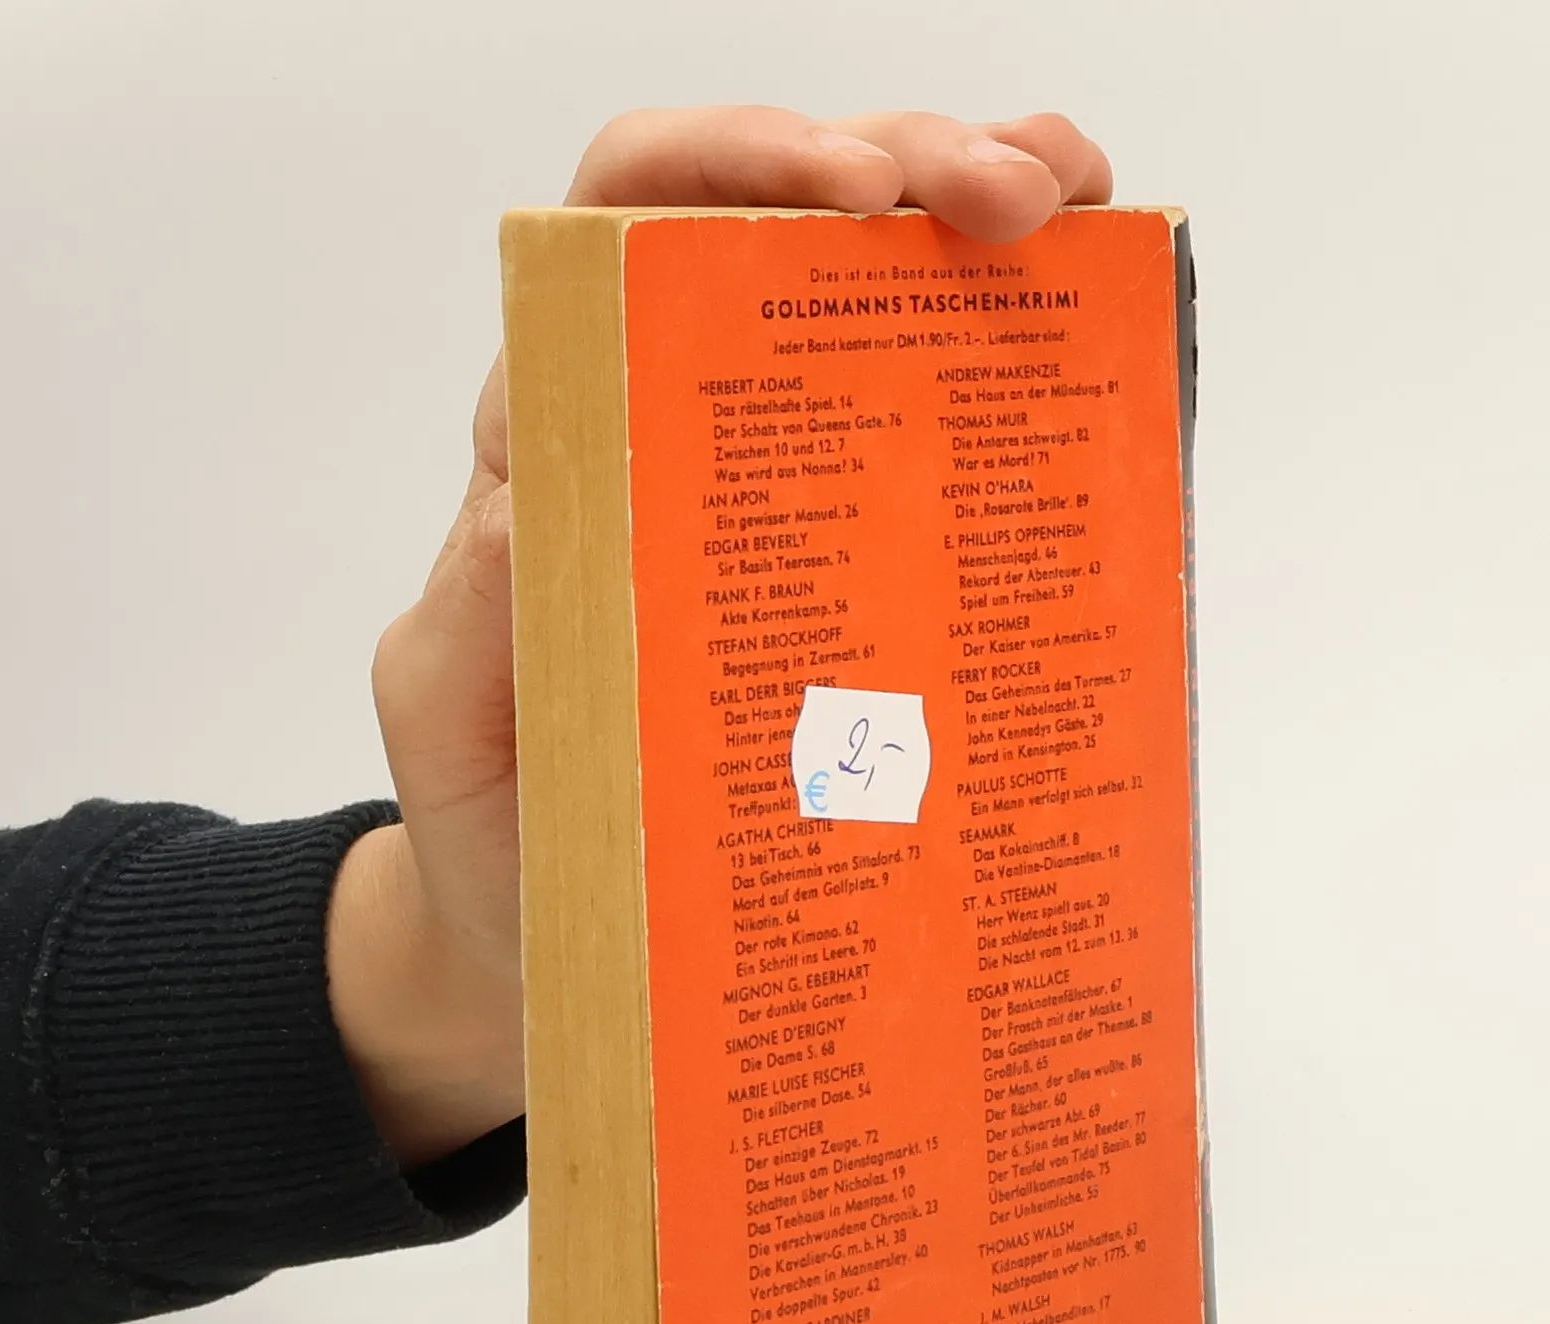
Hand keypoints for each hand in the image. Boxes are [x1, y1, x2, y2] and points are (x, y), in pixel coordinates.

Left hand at [331, 107, 1114, 1167]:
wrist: (549, 932)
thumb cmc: (498, 830)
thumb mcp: (454, 731)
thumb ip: (466, 627)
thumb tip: (539, 501)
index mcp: (564, 446)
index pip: (626, 230)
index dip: (731, 168)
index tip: (852, 191)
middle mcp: (673, 435)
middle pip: (781, 230)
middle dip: (906, 164)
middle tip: (1017, 201)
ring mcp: (782, 496)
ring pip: (873, 299)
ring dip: (980, 221)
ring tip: (1082, 212)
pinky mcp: (860, 569)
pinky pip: (939, 434)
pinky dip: (1018, 360)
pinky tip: (1095, 325)